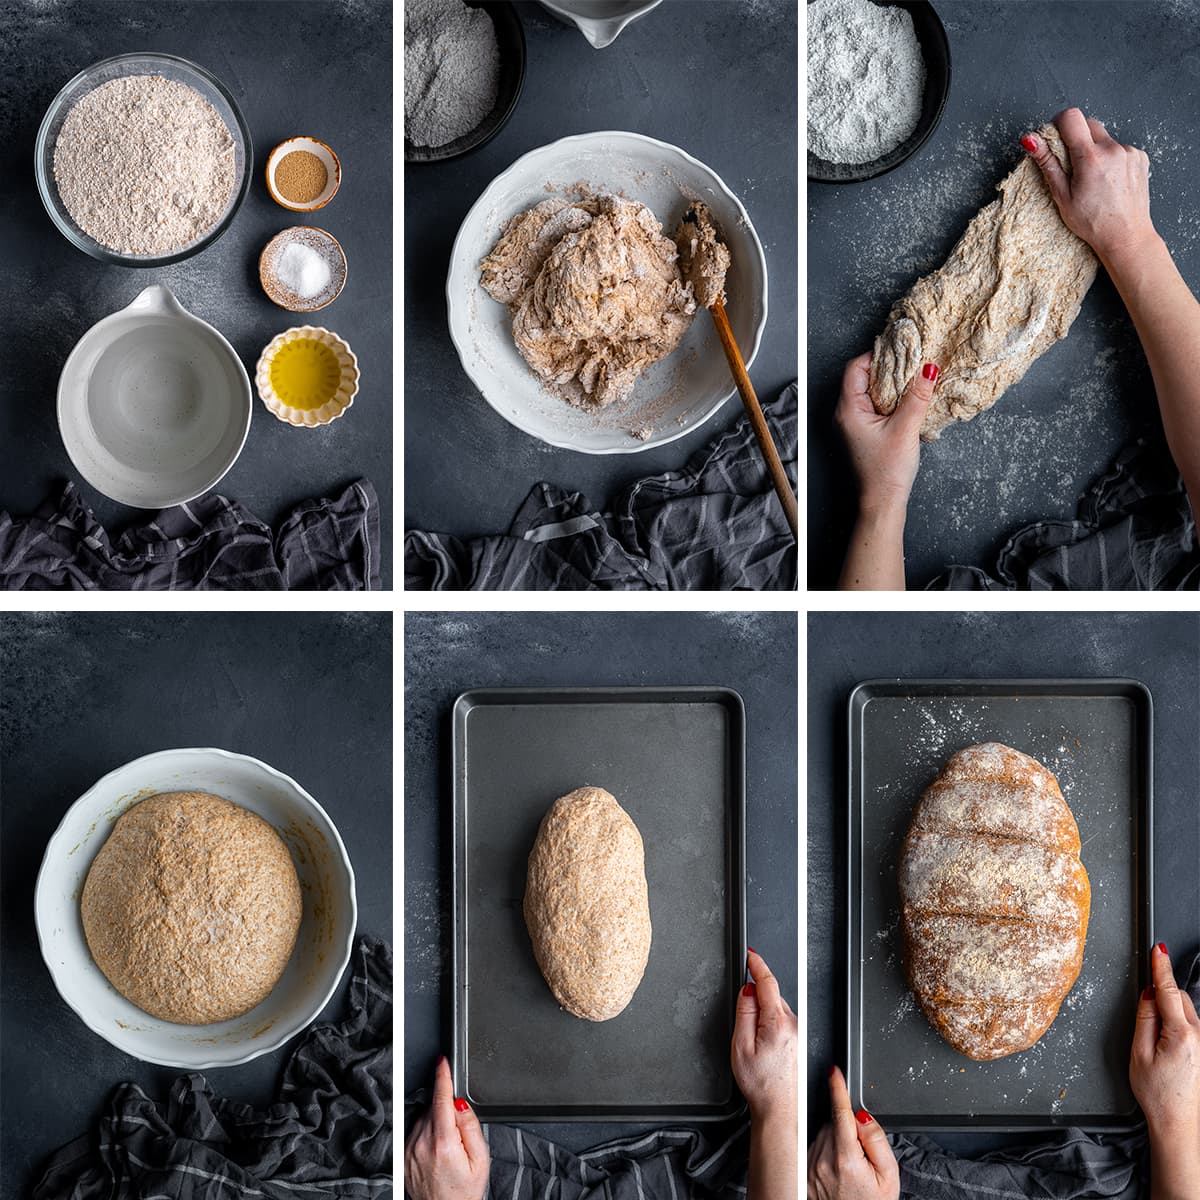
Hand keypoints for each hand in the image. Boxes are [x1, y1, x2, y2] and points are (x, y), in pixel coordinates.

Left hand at [404, 1056, 488, 1199]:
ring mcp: (409, 1150)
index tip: (442, 1061)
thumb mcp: (480, 1159)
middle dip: (447, 1111)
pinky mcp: (403, 1156)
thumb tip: (459, 1103)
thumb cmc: (463, 1191)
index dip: (442, 1077)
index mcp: (443, 1142)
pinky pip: (415, 1132)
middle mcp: (421, 1144)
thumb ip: (471, 1126)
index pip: (441, 1100)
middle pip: (433, 1108)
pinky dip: (426, 1133)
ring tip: (448, 1148)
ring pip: (423, 1119)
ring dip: (436, 1122)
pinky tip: (436, 1153)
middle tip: (458, 1135)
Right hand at [732, 948, 797, 1120]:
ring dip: (765, 1014)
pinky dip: (772, 1025)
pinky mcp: (801, 1041)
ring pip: (777, 1009)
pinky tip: (766, 1048)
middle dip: (757, 997)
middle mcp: (794, 1024)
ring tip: (755, 1045)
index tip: (751, 954)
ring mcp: (800, 1033)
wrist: (781, 1110)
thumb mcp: (741, 1045)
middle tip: (744, 1024)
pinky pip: (783, 1022)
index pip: (767, 982)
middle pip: (772, 995)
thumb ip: (744, 1011)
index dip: (758, 964)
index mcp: (777, 1022)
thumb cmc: (761, 1084)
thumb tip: (748, 989)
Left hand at [807, 1067, 899, 1199]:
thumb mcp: (889, 1175)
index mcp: (846, 1158)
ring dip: (835, 1140)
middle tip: (860, 1154)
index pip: (840, 1113)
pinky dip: (825, 1151)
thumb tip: (862, 1115)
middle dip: (846, 1128)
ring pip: (822, 1134)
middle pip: (833, 1123)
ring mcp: (810, 1165)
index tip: (834, 1071)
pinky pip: (814, 1147)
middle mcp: (823, 1159)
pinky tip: (836, 1170)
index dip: (838, 1089)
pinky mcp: (803, 1169)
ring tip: (849, 1167)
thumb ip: (877, 1140)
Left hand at [834, 352, 937, 518]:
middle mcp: (847, 413)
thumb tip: (929, 369)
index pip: (856, 368)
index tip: (901, 350)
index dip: (878, 355)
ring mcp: (855, 422)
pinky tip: (910, 397)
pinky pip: (877, 403)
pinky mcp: (865, 429)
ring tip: (914, 377)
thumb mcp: (905, 429)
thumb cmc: (887, 471)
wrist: (882, 501)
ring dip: (893, 382)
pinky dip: (893, 396)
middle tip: (912, 360)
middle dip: (888, 366)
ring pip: (872, 390)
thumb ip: (917, 398)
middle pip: (864, 376)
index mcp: (849, 410)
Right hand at [1021, 107, 1156, 263]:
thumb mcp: (1062, 195)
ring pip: (1104, 138)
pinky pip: (1119, 148)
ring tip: (1093, 178)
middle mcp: (1113, 149)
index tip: (1055, 138)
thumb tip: (1030, 140)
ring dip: (1095, 150)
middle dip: (1077, 138)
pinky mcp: (1140, 156)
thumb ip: (1047, 163)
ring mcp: (1129, 151)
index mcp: (1090, 157)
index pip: (1072, 117)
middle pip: (1089, 124)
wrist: (1126, 235)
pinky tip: (1108, 180)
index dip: (1059, 123)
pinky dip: (1110, 158)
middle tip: (1072, 165)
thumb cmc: (1092, 221)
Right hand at [1129, 943, 1199, 1154]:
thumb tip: (1148, 994)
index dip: (1161, 967)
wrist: (1179, 1123)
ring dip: (1168, 1012)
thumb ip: (1144, 1018)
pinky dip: (1175, 1024)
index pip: (1168, 991)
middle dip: (1160, 996)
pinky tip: (1165, 1046)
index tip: (1158, 948)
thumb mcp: (1139, 1053)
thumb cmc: (1158, 1093)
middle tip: (1144, 1023)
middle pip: (1178, 998)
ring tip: (1155, 1044)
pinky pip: (1189, 1024)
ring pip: (1184, 1011)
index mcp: (1182, 1035)